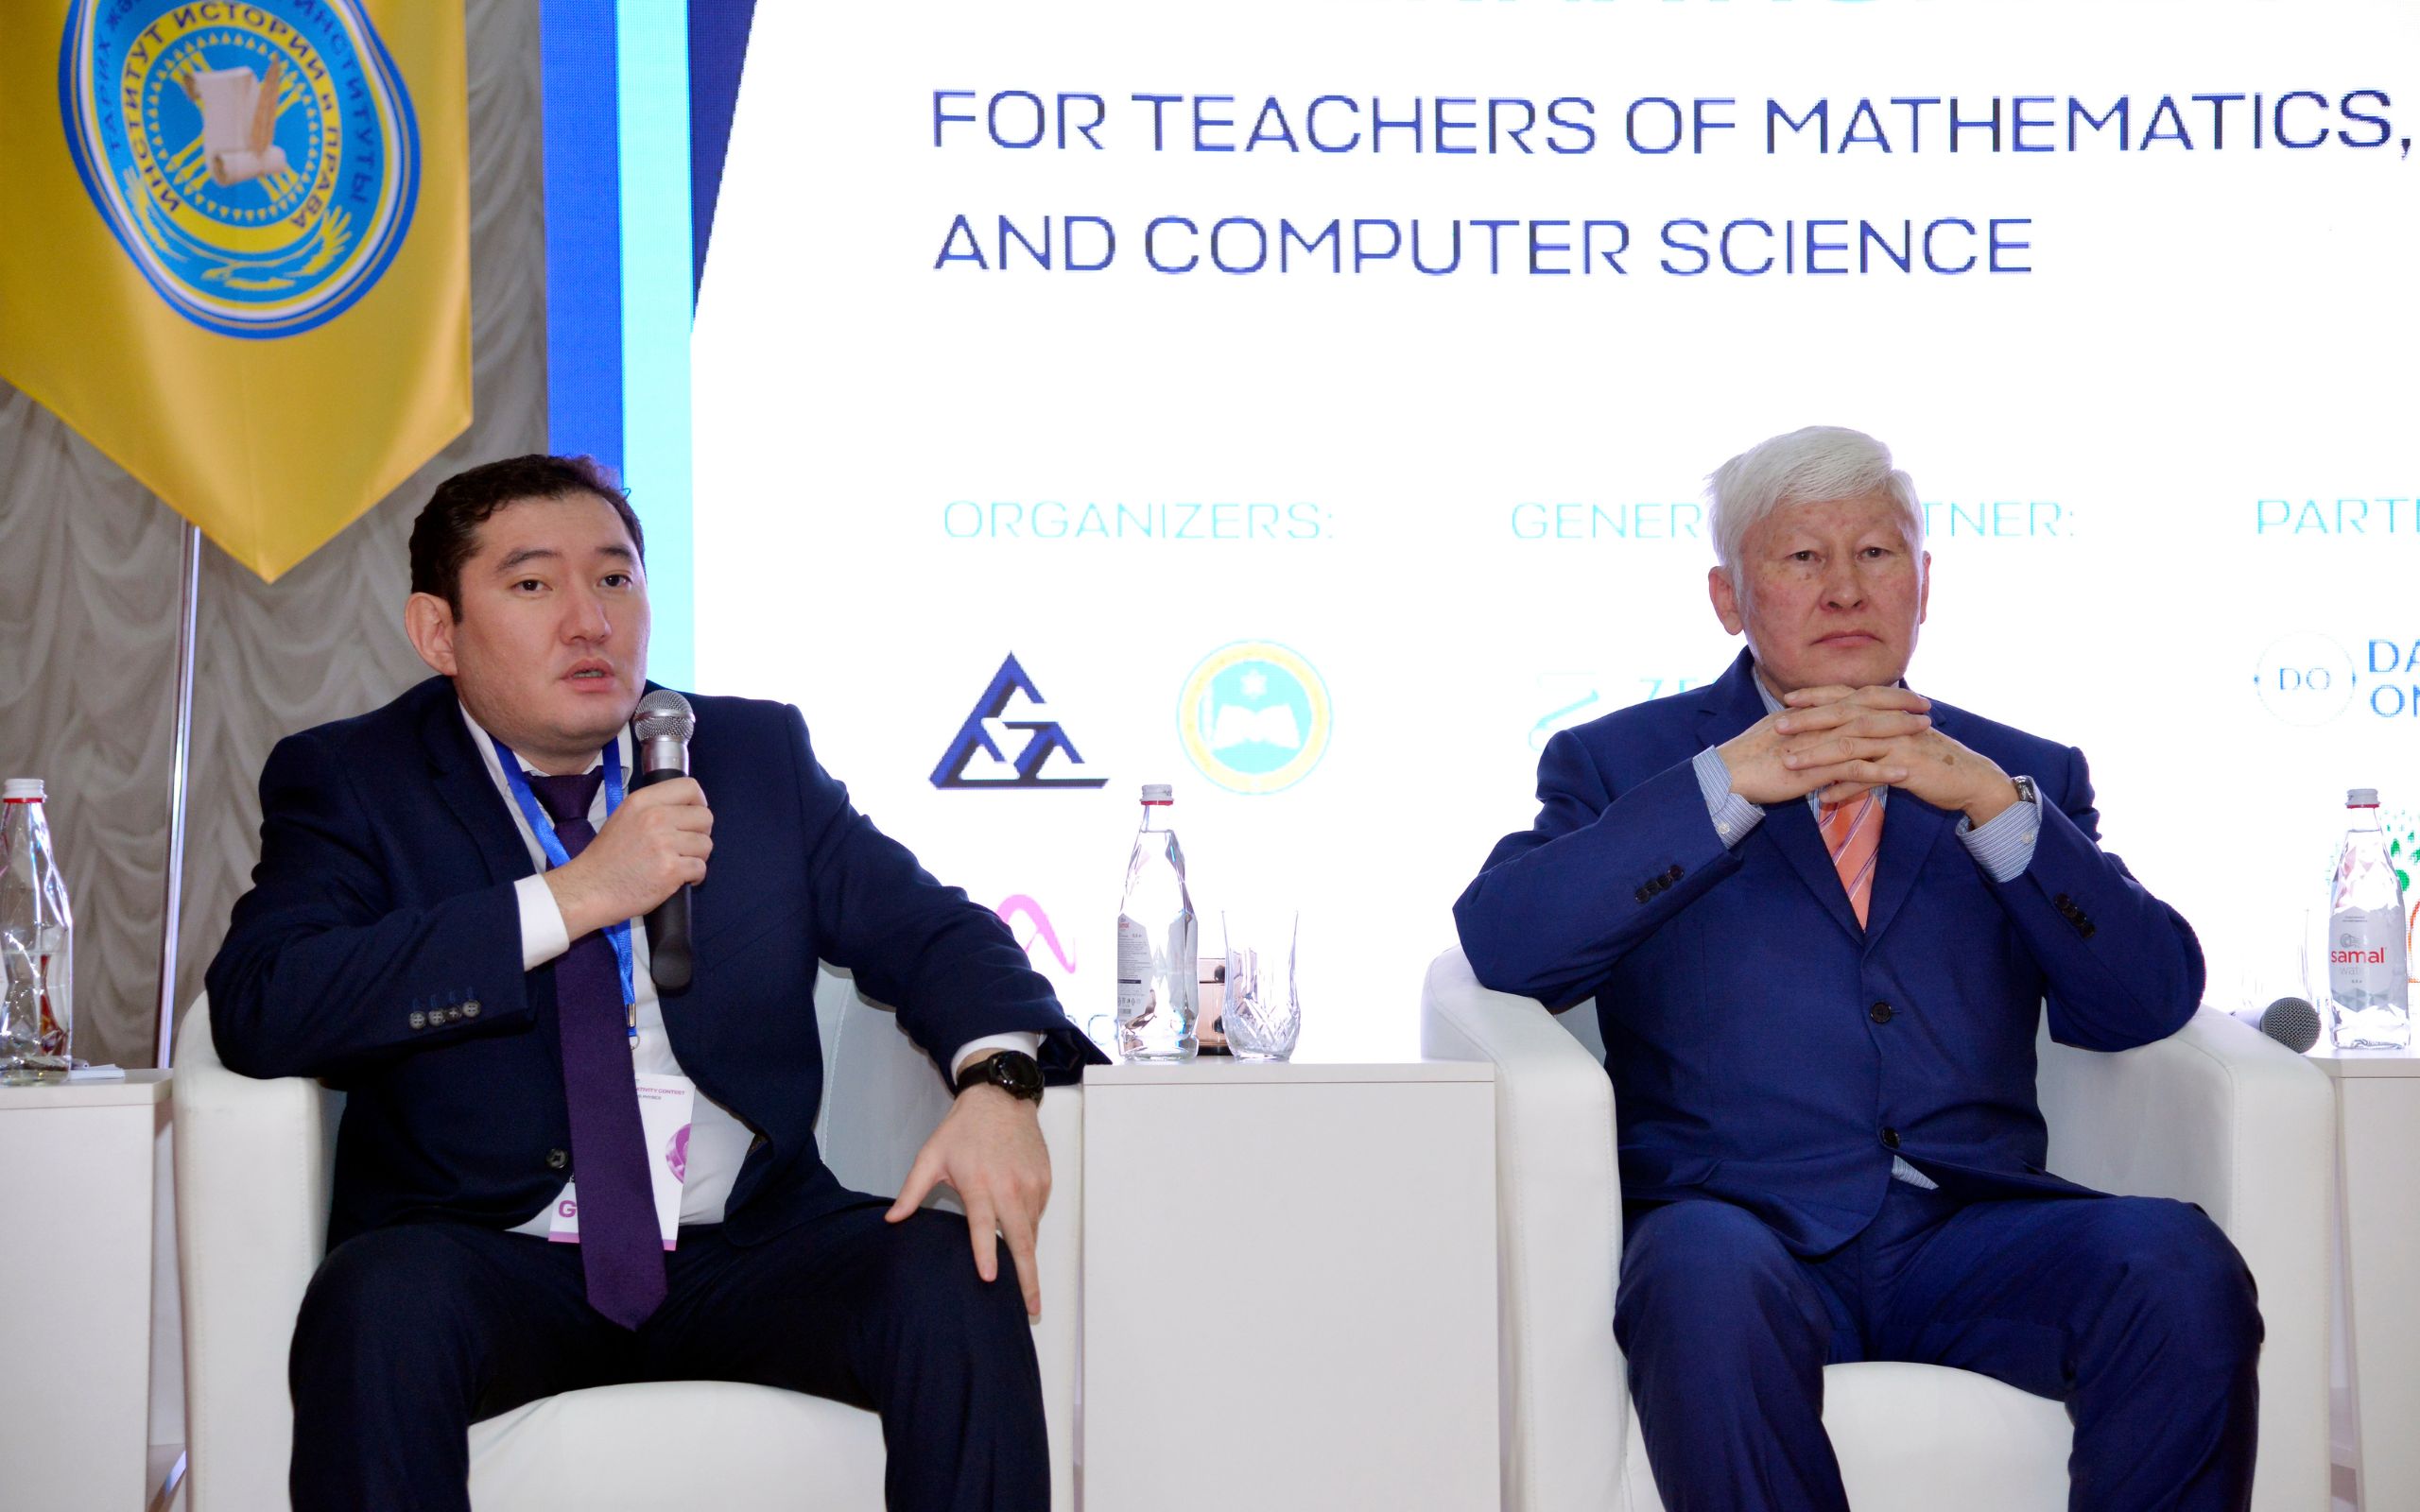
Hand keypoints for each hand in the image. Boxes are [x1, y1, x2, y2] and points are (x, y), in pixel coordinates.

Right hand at [543, 778, 712, 939]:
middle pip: (705, 816)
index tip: (694, 816)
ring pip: (706, 844)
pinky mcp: (671, 870)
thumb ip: (654, 808)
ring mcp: (664, 844)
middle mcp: (655, 818)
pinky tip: (677, 878)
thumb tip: (686, 807)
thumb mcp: (624, 817)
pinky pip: (701, 868)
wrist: (590, 889)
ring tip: (677, 863)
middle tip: (685, 846)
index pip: (690, 787)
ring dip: (696, 857)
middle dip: (700, 833)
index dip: (699, 803)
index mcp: (643, 801)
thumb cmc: (606, 859)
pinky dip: (694, 876)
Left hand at [886, 1064, 1051, 1317]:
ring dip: (1028, 1256)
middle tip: (1031, 1308)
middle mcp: (1009, 1187)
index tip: (990, 1280)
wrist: (1000, 1098)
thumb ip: (912, 1191)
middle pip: (1022, 1241)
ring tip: (1026, 1283)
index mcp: (979, 1183)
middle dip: (1027, 1277)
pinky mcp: (1045, 1180)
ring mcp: (1031, 1184)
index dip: (986, 1254)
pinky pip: (1038, 1214)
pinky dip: (1030, 1228)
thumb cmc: (963, 1129)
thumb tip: (891, 1221)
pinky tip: (1020, 1234)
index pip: (984, 1227)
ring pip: (1032, 1231)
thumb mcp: (931, 1156)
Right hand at [1717, 685, 1932, 806]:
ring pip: (1865, 734)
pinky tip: (1903, 773)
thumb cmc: (1746, 759)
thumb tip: (1815, 729)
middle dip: (1899, 707)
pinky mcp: (1814, 770)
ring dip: (1897, 733)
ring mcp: (1816, 745)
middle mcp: (1815, 724)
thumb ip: (1800, 731)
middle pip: (1864, 708)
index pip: (1851, 697)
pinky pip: (1853, 769)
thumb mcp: (1777, 736)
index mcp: (1808, 713)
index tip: (1905, 696)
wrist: (1726, 774)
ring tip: (1924, 734)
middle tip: (1927, 707)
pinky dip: (1880, 770)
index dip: (1880, 695)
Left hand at [1777, 685, 2018, 822]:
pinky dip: (1844, 787)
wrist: (1969, 778)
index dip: (1817, 695)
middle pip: (1842, 716)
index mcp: (1887, 711)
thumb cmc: (1930, 760)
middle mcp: (1891, 722)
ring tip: (1789, 763)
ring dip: (1817, 755)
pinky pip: (1870, 777)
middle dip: (1807, 720)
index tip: (1788, 698)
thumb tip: (1843, 741)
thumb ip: (1872, 738)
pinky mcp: (1906, 767)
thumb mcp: (1898, 743)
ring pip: (1851, 745)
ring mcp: (1898, 743)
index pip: (1846, 696)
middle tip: (1777, 726)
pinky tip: (1823, 797)